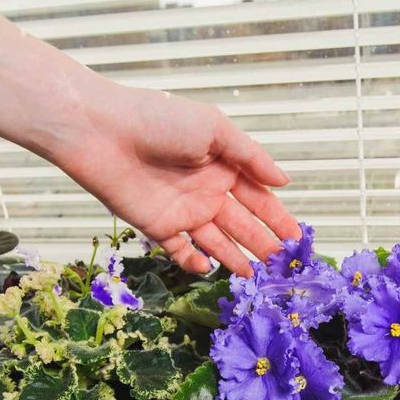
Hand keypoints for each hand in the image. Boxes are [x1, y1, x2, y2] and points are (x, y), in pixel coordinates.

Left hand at [51, 82, 300, 276]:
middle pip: (242, 224)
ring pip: (217, 242)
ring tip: (258, 278)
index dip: (278, 218)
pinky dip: (196, 263)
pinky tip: (211, 269)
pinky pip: (181, 252)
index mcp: (224, 166)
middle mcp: (207, 191)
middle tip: (285, 267)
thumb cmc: (160, 120)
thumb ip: (251, 157)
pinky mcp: (158, 227)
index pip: (259, 198)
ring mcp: (183, 212)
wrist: (102, 133)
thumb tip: (285, 180)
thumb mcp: (215, 129)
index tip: (297, 239)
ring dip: (237, 258)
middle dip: (264, 244)